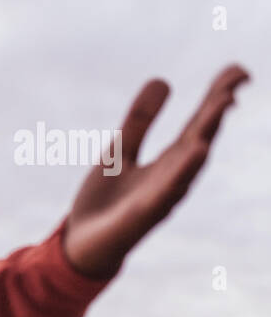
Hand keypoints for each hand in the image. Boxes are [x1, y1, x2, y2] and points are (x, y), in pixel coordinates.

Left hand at [63, 64, 249, 278]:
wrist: (79, 245)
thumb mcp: (119, 151)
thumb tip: (163, 80)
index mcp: (169, 162)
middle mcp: (173, 177)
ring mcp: (161, 196)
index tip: (237, 71)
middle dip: (218, 109)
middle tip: (238, 78)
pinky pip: (166, 191)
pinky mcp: (143, 214)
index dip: (217, 98)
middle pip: (201, 137)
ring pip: (189, 162)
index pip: (199, 124)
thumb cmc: (105, 202)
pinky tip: (197, 150)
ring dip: (207, 132)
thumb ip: (139, 121)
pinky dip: (182, 171)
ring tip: (223, 104)